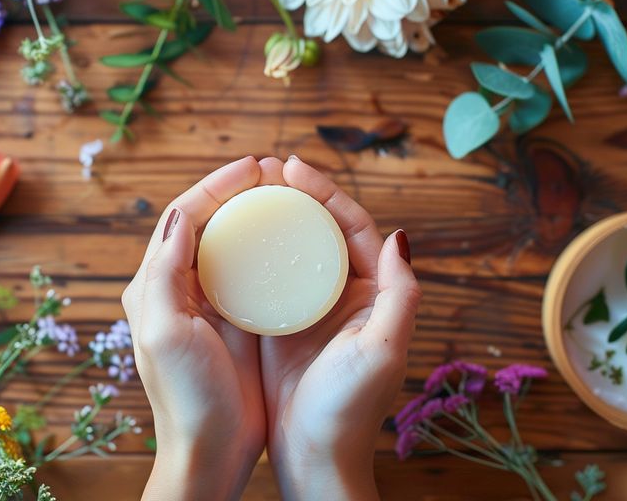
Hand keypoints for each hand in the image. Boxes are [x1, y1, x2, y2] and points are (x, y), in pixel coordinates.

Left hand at [122, 156, 270, 500]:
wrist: (211, 451)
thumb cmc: (185, 397)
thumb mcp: (163, 331)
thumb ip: (163, 271)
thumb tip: (180, 213)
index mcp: (155, 285)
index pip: (183, 217)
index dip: (215, 185)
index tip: (252, 168)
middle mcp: (178, 288)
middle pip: (208, 223)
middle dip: (237, 192)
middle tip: (274, 173)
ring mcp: (209, 305)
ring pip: (230, 243)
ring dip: (254, 215)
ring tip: (287, 194)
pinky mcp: (236, 323)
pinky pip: (250, 272)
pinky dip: (268, 249)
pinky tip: (293, 241)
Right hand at [259, 156, 419, 499]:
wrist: (315, 458)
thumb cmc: (350, 409)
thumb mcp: (382, 349)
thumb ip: (399, 293)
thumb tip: (398, 234)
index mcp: (372, 294)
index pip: (352, 227)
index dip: (326, 191)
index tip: (292, 168)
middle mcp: (344, 295)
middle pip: (320, 230)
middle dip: (296, 195)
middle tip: (263, 170)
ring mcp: (310, 308)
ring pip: (293, 249)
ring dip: (273, 219)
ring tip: (244, 193)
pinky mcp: (280, 325)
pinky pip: (267, 276)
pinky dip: (252, 253)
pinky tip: (227, 239)